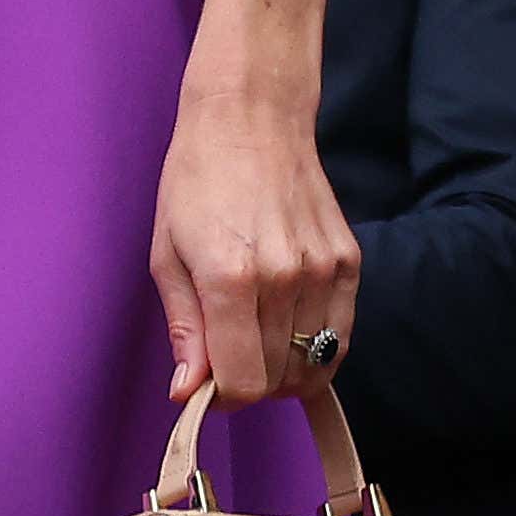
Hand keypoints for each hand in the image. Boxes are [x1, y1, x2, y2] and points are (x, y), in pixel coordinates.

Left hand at [152, 59, 359, 407]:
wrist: (251, 118)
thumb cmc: (196, 182)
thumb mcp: (166, 254)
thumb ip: (184, 329)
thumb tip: (187, 393)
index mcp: (230, 278)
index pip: (243, 383)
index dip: (222, 397)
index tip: (208, 384)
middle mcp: (284, 278)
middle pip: (277, 378)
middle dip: (249, 383)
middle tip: (229, 357)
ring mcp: (323, 269)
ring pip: (314, 363)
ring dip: (284, 370)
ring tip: (258, 341)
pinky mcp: (349, 260)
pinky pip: (341, 334)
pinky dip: (318, 347)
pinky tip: (291, 328)